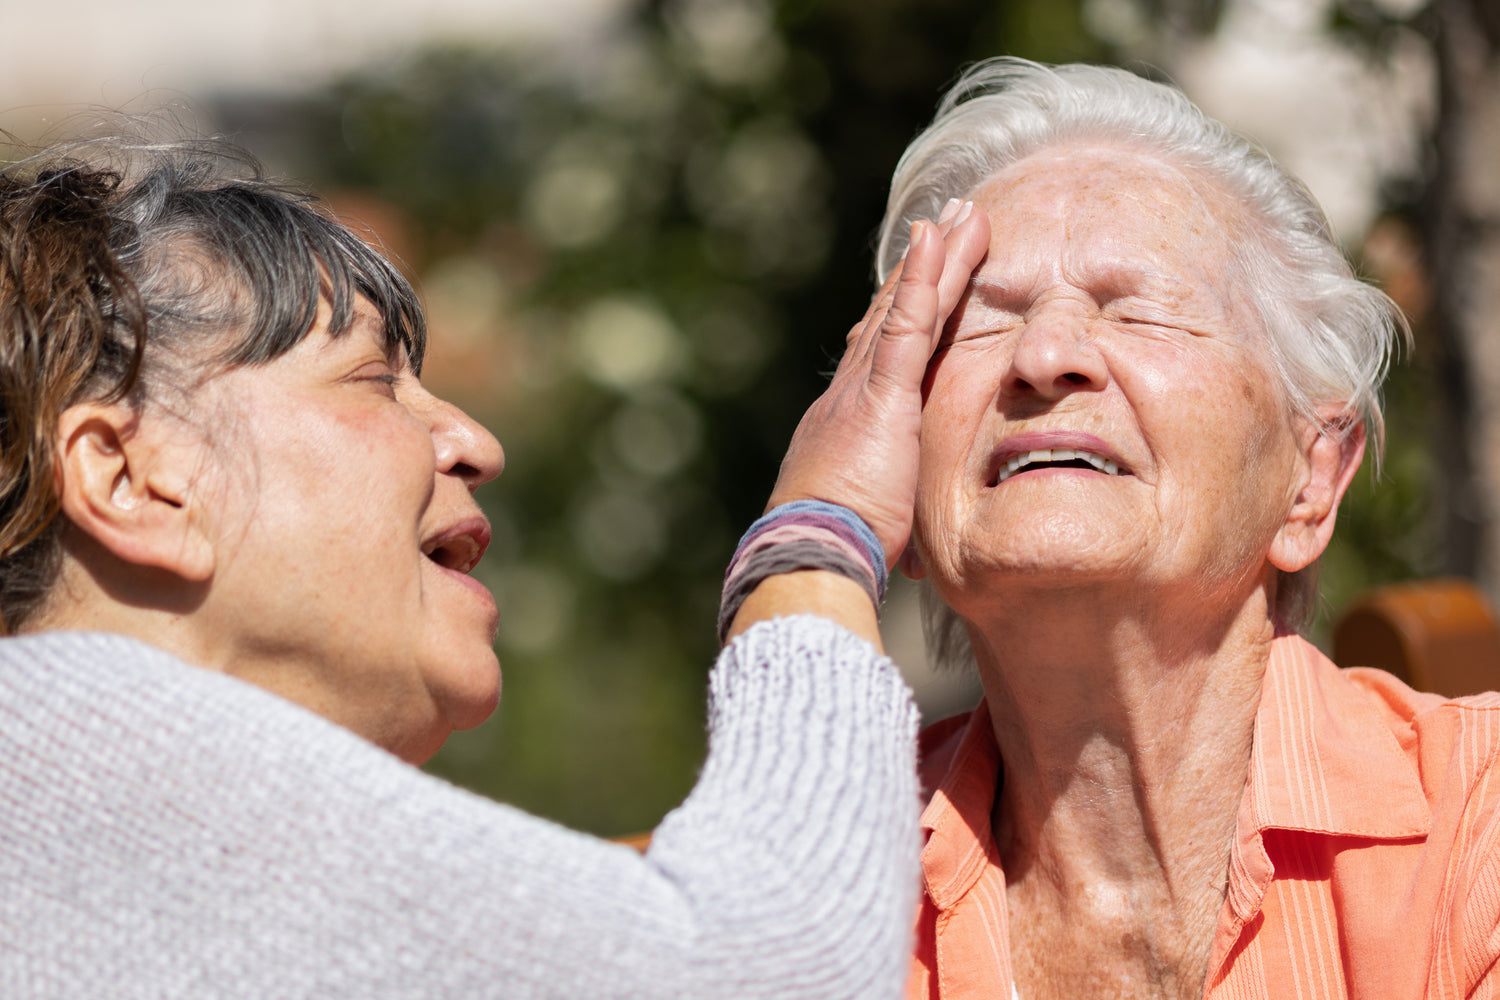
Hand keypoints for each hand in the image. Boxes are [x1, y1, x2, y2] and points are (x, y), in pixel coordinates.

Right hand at [767, 199, 989, 569]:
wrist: (811, 556)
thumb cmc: (839, 556)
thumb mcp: (873, 530)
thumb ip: (892, 519)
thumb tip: (917, 555)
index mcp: (848, 427)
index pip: (883, 359)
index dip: (905, 315)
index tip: (926, 283)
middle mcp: (848, 396)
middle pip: (892, 319)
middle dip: (922, 271)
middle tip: (948, 225)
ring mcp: (863, 391)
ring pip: (905, 310)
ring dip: (935, 258)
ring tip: (962, 214)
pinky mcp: (882, 396)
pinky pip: (907, 326)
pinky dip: (923, 279)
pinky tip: (938, 238)